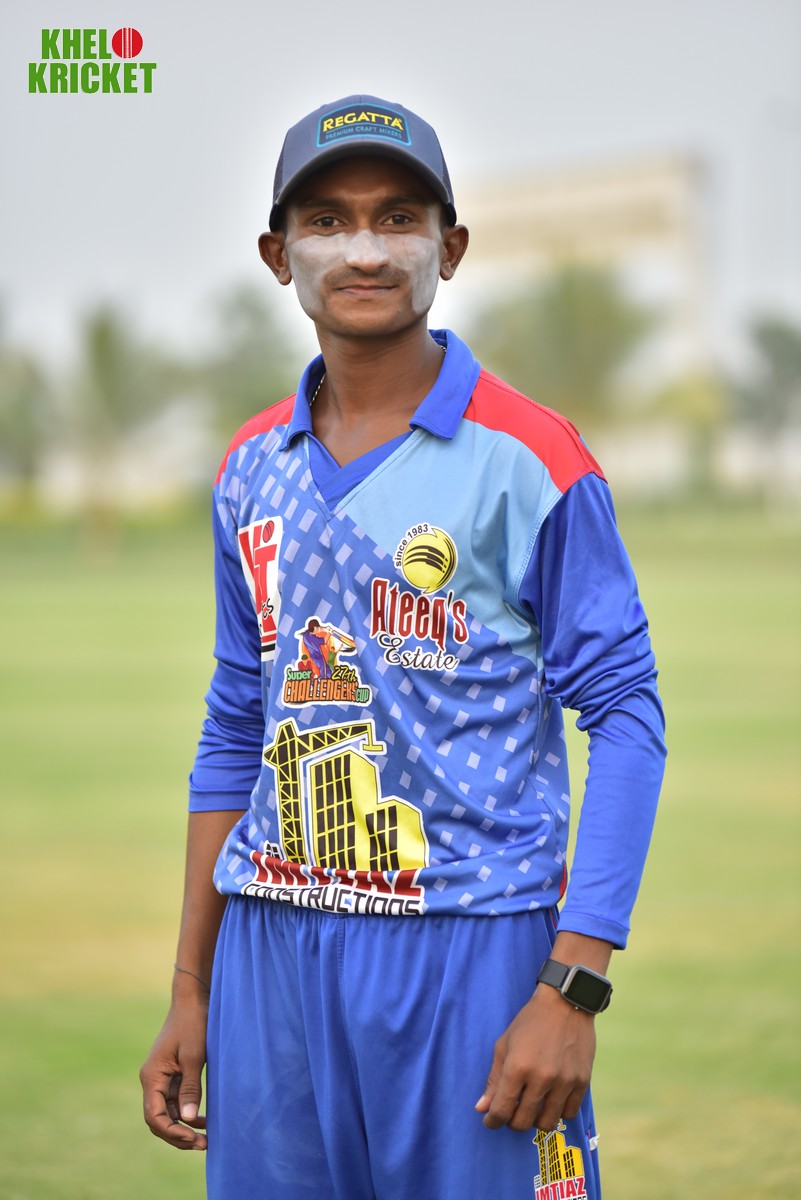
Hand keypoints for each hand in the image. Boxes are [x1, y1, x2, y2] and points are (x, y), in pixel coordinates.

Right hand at [140, 995, 208, 1150]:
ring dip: (183, 1127)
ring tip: (205, 1138)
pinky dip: (186, 1113)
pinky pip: (175, 1101)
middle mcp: (153, 1079)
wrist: (194, 1000)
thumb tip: (188, 1120)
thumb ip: (190, 1088)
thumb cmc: (194, 1024)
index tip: (193, 1138)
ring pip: (168, 1113)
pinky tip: (203, 1120)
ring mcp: (162, 1078)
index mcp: (152, 1076)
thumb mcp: (194, 1056)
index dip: (172, 1132)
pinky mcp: (172, 1074)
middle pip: (159, 1119)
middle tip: (202, 1145)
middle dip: (178, 1135)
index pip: (155, 1117)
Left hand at [475, 983, 596, 1132]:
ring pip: (546, 1123)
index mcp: (517, 1067)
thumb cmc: (530, 1022)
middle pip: (523, 1122)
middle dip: (511, 1122)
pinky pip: (568, 1114)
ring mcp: (564, 1082)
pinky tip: (551, 1101)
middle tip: (510, 1112)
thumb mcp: (505, 1044)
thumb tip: (482, 1108)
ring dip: (535, 1120)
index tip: (490, 1120)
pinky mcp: (582, 1082)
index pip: (501, 1110)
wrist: (566, 1004)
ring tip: (531, 1107)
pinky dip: (557, 1113)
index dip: (492, 1120)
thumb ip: (493, 1079)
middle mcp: (541, 1078)